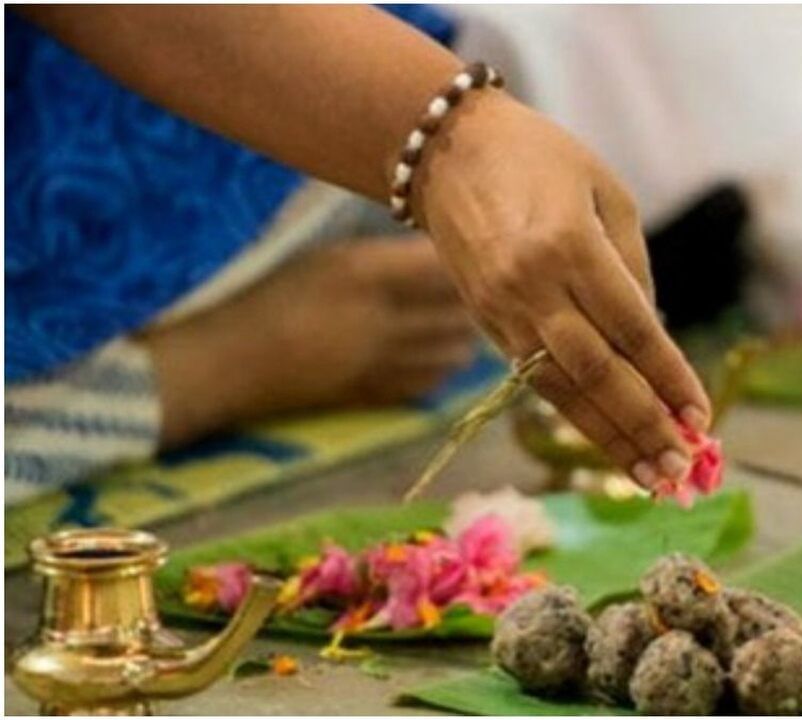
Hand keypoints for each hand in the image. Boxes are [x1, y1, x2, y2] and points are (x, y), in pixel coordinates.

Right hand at [146, 237, 476, 445]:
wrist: (222, 363)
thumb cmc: (265, 295)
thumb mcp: (322, 258)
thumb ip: (381, 253)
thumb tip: (439, 248)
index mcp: (360, 272)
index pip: (439, 262)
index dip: (463, 255)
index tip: (474, 246)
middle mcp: (378, 318)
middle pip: (456, 309)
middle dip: (476, 295)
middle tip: (485, 281)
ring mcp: (377, 362)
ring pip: (453, 350)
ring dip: (466, 333)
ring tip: (468, 317)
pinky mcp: (372, 394)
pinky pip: (429, 382)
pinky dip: (445, 365)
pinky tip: (444, 352)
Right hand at [415, 91, 710, 487]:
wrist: (445, 151)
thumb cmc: (540, 159)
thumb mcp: (605, 192)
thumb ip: (632, 266)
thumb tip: (652, 338)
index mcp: (569, 246)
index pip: (631, 330)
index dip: (669, 379)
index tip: (701, 417)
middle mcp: (533, 287)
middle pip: (596, 373)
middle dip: (643, 425)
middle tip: (681, 469)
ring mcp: (503, 311)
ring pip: (562, 390)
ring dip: (609, 439)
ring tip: (650, 479)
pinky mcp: (487, 324)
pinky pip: (536, 380)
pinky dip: (576, 415)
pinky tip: (607, 443)